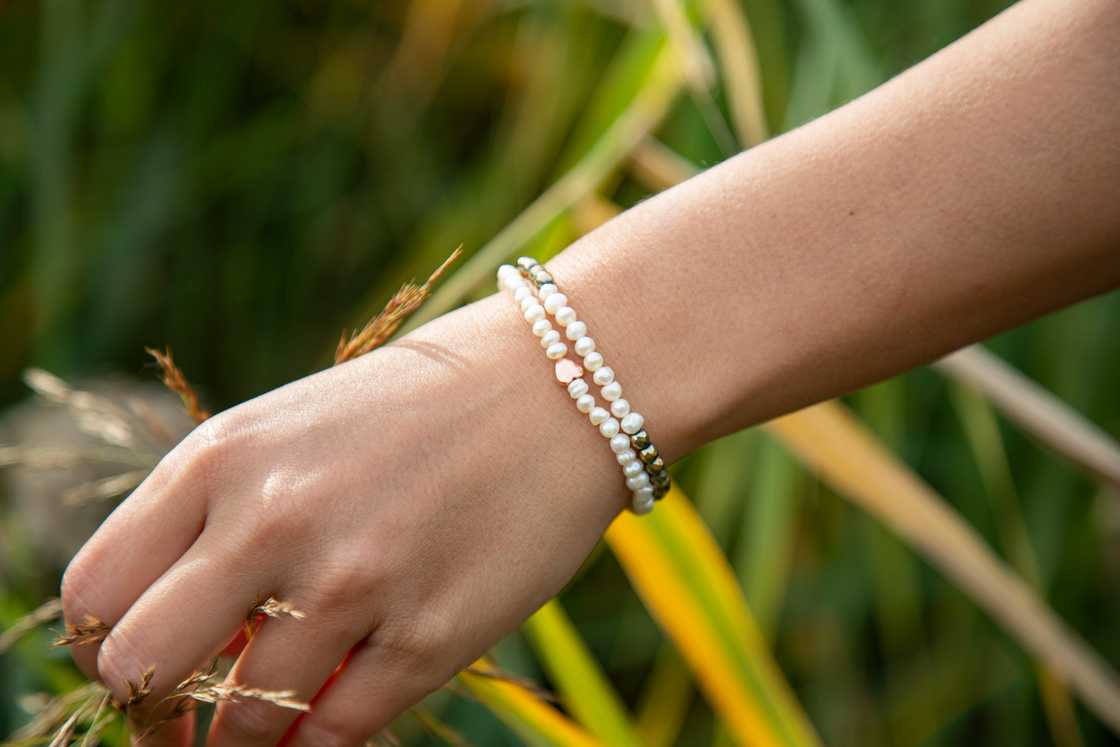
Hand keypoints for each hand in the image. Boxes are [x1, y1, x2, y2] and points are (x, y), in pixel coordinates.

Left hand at [60, 294, 633, 745]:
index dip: (106, 650)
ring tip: (270, 723)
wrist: (558, 386)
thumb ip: (223, 519)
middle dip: (153, 713)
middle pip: (139, 669)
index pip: (95, 593)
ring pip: (242, 724)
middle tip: (184, 723)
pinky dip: (317, 746)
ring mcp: (352, 580)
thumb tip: (189, 640)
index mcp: (221, 457)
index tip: (145, 671)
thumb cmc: (418, 409)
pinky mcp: (431, 633)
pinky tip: (327, 724)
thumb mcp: (295, 432)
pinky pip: (335, 736)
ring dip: (244, 742)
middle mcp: (272, 519)